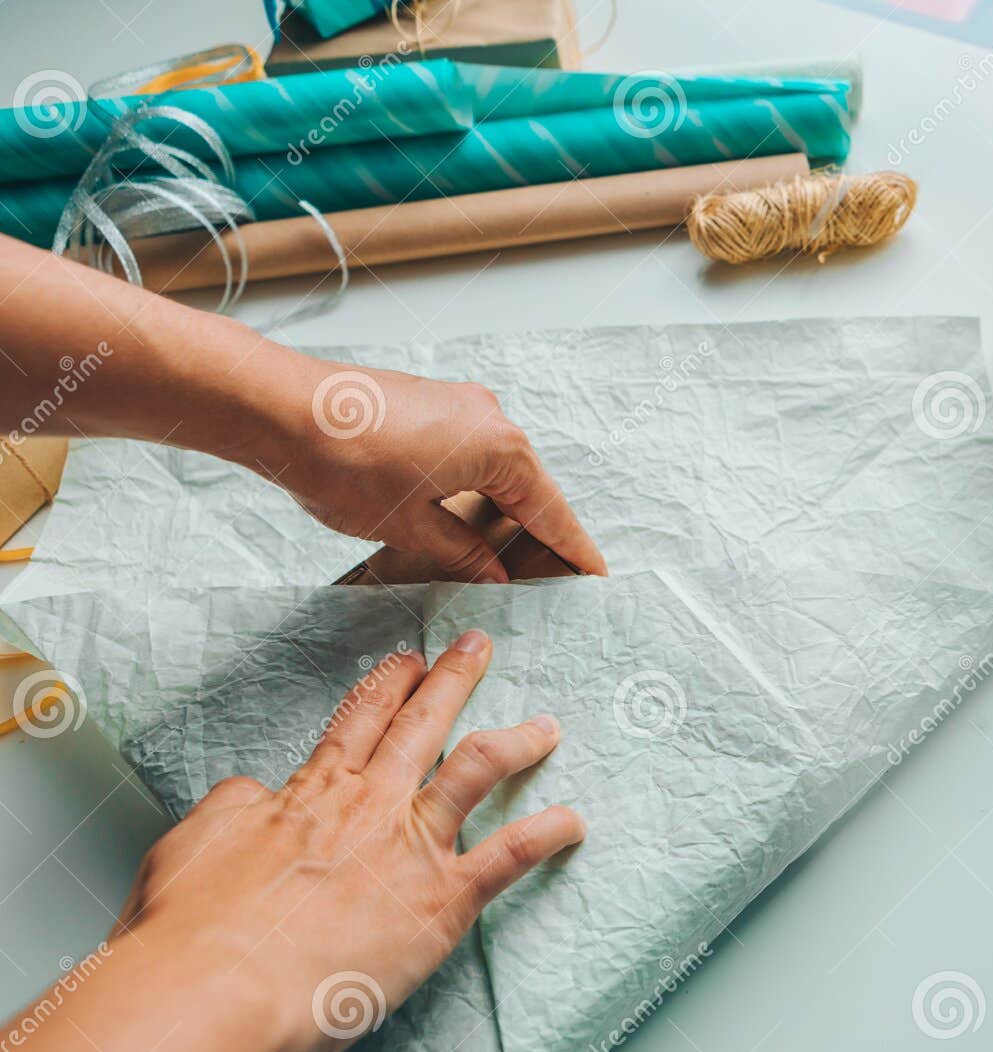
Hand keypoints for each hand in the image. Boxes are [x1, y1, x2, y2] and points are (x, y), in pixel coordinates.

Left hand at [0, 238, 606, 583]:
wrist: (278, 407)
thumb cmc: (344, 464)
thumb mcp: (410, 528)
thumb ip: (463, 552)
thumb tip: (492, 571)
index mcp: (500, 450)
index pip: (551, 514)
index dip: (572, 552)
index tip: (596, 578)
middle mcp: (491, 420)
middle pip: (529, 492)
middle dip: (534, 539)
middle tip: (544, 585)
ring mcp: (460, 407)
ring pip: (496, 475)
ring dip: (497, 518)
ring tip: (496, 565)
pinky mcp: (431, 406)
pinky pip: (469, 458)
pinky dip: (472, 494)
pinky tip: (457, 526)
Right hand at [0, 630, 583, 1051]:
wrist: (215, 986)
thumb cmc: (192, 933)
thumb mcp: (191, 848)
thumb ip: (230, 811)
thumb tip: (252, 794)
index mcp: (309, 793)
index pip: (358, 719)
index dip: (388, 684)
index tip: (407, 661)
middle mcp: (368, 805)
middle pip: (421, 722)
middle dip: (454, 678)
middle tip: (478, 648)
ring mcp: (410, 846)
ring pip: (479, 767)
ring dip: (518, 741)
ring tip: (547, 725)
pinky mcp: (442, 899)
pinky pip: (511, 854)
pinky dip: (549, 834)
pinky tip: (574, 823)